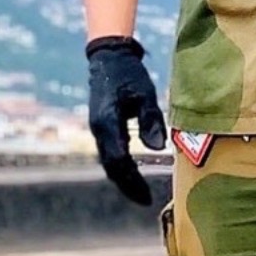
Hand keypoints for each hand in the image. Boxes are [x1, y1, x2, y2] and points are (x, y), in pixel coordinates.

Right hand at [87, 37, 167, 205]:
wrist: (108, 56)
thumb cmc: (129, 73)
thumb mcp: (144, 93)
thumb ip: (150, 120)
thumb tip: (157, 149)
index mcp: (107, 123)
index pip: (119, 161)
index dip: (132, 181)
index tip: (146, 196)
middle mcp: (98, 129)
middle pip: (111, 166)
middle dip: (127, 185)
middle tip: (145, 200)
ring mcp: (98, 128)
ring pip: (108, 160)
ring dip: (122, 177)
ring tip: (140, 191)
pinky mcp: (101, 125)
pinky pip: (109, 151)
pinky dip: (120, 165)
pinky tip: (132, 171)